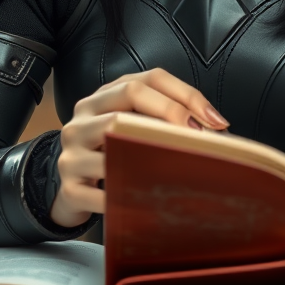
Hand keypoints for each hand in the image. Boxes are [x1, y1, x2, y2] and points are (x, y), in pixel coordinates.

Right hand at [49, 69, 227, 226]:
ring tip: (182, 171)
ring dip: (153, 156)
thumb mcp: (130, 128)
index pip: (148, 80)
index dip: (185, 95)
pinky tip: (150, 204)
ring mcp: (72, 150)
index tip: (215, 121)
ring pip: (114, 141)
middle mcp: (84, 116)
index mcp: (103, 96)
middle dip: (172, 113)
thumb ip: (164, 119)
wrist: (70, 190)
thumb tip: (215, 128)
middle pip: (129, 97)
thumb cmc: (111, 154)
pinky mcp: (70, 186)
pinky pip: (104, 192)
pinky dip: (129, 197)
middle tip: (203, 138)